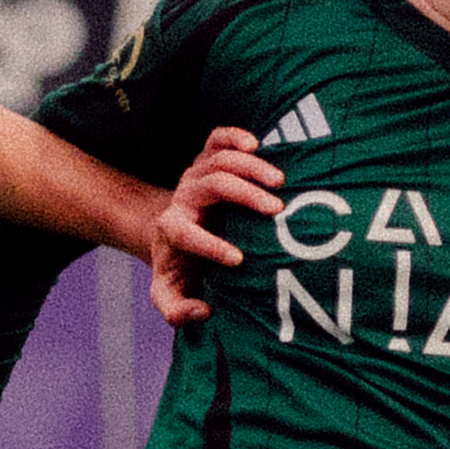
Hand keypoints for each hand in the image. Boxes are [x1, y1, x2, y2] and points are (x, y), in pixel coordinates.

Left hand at [149, 126, 289, 328]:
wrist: (172, 235)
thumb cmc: (179, 267)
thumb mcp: (169, 293)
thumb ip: (177, 310)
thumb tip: (202, 311)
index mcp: (171, 230)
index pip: (185, 233)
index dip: (209, 245)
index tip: (238, 260)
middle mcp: (183, 199)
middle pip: (211, 185)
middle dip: (244, 195)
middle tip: (277, 210)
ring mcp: (194, 176)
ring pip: (220, 161)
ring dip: (251, 168)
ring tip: (280, 182)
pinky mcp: (205, 160)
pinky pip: (216, 140)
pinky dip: (233, 137)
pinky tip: (256, 144)